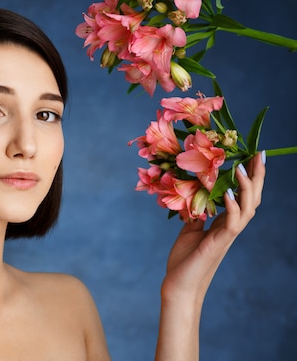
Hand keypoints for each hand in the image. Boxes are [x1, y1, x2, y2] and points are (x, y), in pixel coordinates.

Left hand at [161, 151, 265, 302]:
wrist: (179, 284)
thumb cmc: (184, 260)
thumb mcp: (189, 231)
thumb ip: (196, 215)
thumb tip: (195, 199)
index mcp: (225, 223)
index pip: (242, 196)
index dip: (249, 178)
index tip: (252, 156)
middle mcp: (231, 227)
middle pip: (252, 199)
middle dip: (257, 176)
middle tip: (260, 154)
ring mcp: (228, 236)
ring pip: (247, 208)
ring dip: (246, 187)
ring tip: (242, 167)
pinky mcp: (219, 243)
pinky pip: (232, 222)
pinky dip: (231, 206)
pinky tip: (228, 192)